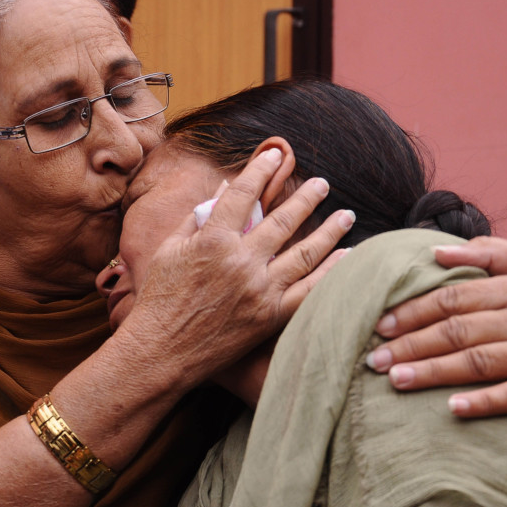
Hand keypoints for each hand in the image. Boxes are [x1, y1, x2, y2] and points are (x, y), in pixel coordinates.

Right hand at [124, 149, 352, 387]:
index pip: (244, 195)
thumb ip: (198, 217)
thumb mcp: (170, 250)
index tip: (276, 154)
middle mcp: (241, 261)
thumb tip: (224, 189)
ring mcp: (259, 290)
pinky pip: (308, 291)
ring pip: (304, 253)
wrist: (161, 352)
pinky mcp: (269, 317)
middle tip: (322, 183)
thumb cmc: (159, 299)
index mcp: (212, 240)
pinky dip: (330, 273)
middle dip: (306, 197)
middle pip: (283, 220)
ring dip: (329, 231)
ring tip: (346, 215)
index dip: (261, 171)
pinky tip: (347, 258)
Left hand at [369, 236, 506, 416]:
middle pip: (459, 331)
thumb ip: (485, 252)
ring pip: (480, 363)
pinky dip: (485, 402)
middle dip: (412, 344)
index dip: (414, 311)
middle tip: (374, 358)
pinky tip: (453, 409)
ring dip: (434, 373)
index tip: (381, 324)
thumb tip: (435, 250)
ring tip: (397, 381)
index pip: (453, 298)